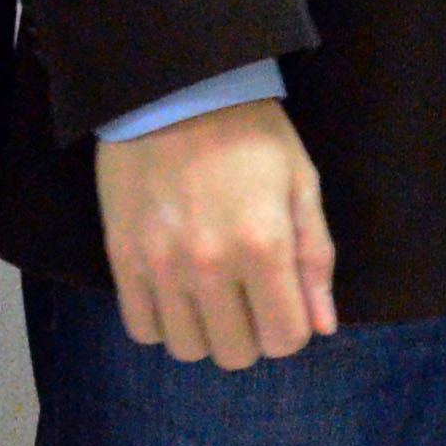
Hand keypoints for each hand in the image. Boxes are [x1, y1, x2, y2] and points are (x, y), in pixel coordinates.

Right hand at [94, 97, 339, 366]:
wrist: (175, 91)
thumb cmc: (251, 135)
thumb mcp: (301, 184)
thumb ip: (315, 259)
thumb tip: (322, 326)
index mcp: (264, 246)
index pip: (285, 339)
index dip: (292, 328)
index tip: (284, 303)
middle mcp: (211, 265)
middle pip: (235, 354)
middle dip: (252, 335)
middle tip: (248, 297)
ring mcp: (161, 266)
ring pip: (187, 349)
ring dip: (206, 332)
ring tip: (211, 294)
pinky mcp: (122, 259)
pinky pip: (141, 329)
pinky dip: (163, 322)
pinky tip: (176, 292)